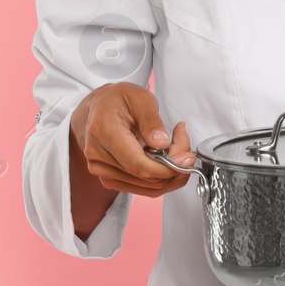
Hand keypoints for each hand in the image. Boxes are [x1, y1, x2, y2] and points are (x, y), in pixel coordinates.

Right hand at [69, 82, 195, 197]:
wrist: (98, 109)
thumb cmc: (118, 100)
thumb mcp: (140, 97)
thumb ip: (151, 120)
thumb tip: (162, 143)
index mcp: (103, 132)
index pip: (137, 164)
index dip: (167, 167)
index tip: (187, 158)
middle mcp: (98, 156)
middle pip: (145, 176)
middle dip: (173, 165)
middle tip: (183, 142)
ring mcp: (102, 170)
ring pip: (147, 186)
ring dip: (169, 172)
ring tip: (174, 146)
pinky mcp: (109, 179)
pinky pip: (142, 188)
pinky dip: (160, 177)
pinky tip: (165, 159)